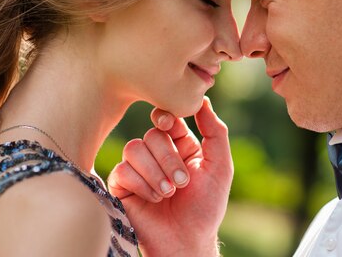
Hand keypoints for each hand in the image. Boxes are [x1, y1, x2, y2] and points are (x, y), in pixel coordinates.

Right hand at [108, 97, 232, 256]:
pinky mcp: (121, 185)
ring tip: (169, 193)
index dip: (166, 118)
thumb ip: (215, 132)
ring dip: (155, 172)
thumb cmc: (206, 207)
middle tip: (182, 183)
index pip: (167, 118)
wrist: (187, 241)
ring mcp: (138, 168)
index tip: (170, 126)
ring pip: (134, 148)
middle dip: (168, 159)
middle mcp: (157, 153)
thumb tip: (202, 100)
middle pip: (152, 134)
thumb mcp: (220, 167)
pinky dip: (141, 184)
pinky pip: (122, 170)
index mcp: (180, 144)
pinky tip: (153, 199)